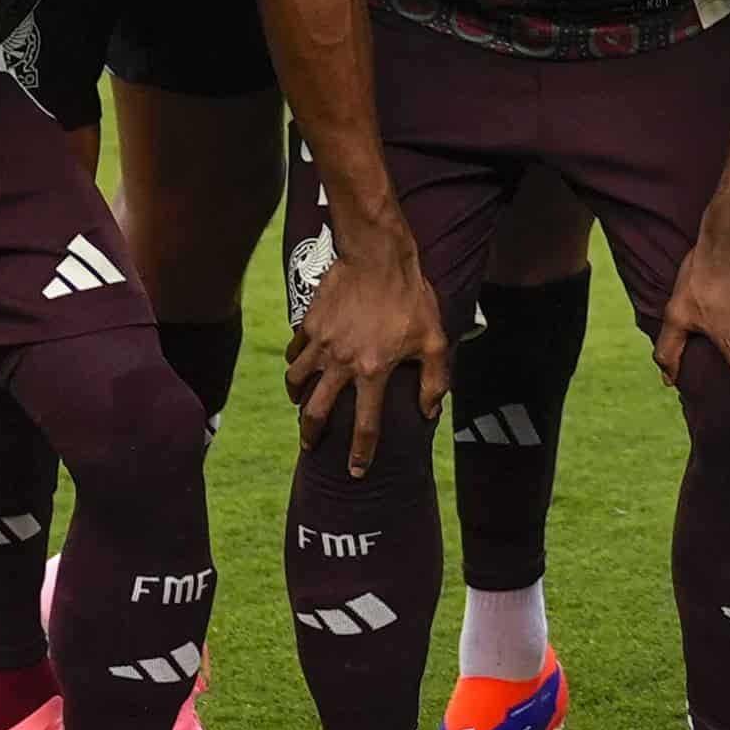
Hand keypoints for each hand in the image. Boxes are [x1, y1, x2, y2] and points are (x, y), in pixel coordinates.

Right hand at [283, 215, 448, 472]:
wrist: (378, 257)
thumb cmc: (411, 297)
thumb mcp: (435, 339)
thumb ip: (434, 380)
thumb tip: (429, 412)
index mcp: (373, 371)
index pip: (366, 425)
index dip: (361, 453)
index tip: (356, 472)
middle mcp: (342, 363)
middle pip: (317, 412)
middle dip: (310, 435)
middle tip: (309, 447)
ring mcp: (321, 344)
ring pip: (296, 382)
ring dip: (296, 400)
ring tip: (300, 406)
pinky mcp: (309, 325)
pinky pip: (294, 353)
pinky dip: (294, 365)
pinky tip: (298, 368)